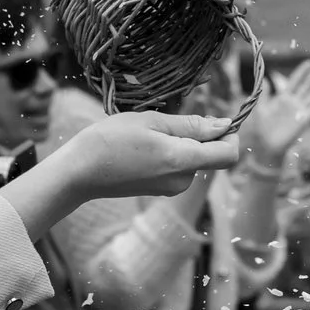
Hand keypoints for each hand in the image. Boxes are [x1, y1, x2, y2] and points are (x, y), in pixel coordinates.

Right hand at [21, 110, 238, 226]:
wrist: (79, 172)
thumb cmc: (110, 140)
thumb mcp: (152, 122)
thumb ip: (192, 125)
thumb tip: (226, 125)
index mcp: (183, 160)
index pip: (230, 153)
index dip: (230, 134)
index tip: (214, 119)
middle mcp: (183, 180)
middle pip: (212, 155)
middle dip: (201, 135)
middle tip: (166, 122)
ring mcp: (172, 188)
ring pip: (194, 159)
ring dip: (182, 143)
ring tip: (149, 134)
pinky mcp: (162, 190)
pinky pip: (179, 168)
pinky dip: (171, 154)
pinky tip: (144, 147)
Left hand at [242, 59, 309, 173]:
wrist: (269, 144)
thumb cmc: (263, 128)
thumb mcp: (261, 108)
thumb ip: (265, 94)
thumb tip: (265, 79)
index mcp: (283, 97)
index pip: (295, 81)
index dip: (302, 71)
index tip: (309, 62)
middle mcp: (294, 102)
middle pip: (306, 85)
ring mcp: (300, 109)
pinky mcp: (305, 118)